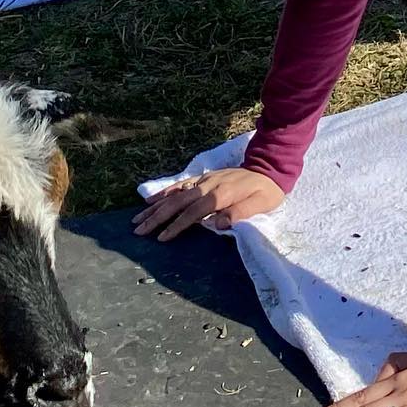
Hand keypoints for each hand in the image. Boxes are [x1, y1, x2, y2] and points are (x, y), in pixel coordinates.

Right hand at [132, 167, 283, 240]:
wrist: (268, 169)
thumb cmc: (265, 192)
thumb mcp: (260, 205)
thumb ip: (239, 213)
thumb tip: (216, 224)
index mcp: (221, 194)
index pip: (194, 212)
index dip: (177, 225)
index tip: (161, 238)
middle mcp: (208, 185)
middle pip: (178, 202)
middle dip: (157, 217)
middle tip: (139, 230)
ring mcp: (204, 180)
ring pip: (175, 194)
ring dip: (156, 206)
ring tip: (138, 219)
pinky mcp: (204, 178)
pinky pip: (181, 185)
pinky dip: (165, 192)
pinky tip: (151, 200)